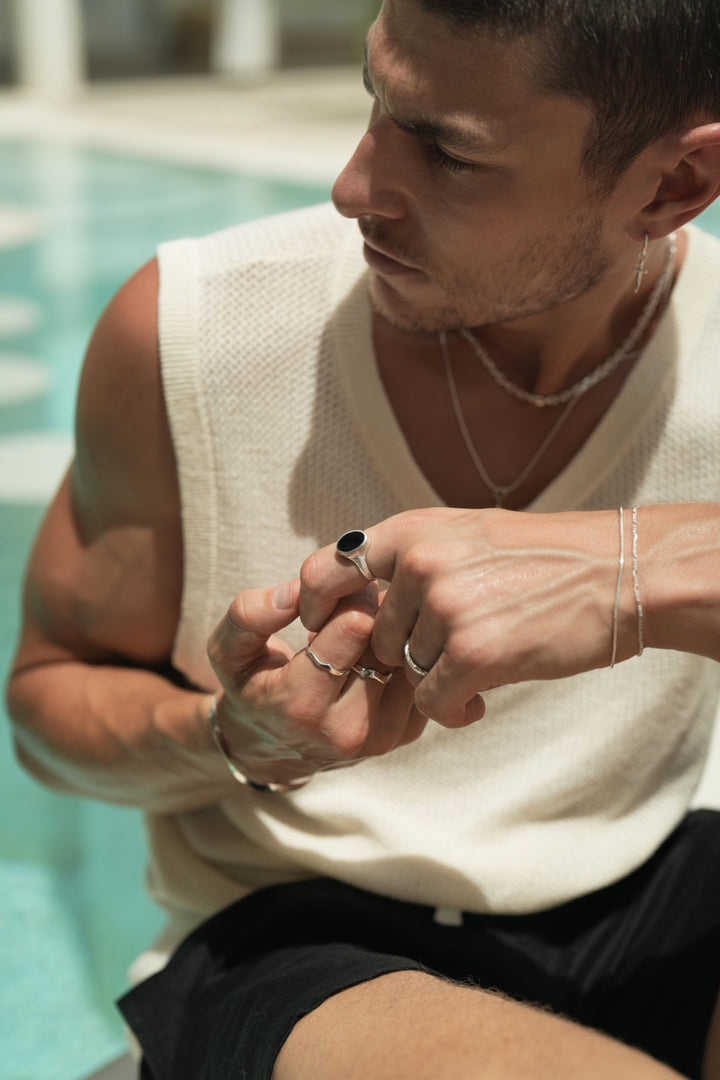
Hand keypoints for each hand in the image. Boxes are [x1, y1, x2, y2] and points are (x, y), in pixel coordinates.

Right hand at [206, 578, 426, 784]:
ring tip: (364, 626)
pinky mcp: (405, 735)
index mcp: (300, 706)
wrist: (272, 744)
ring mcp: (381, 738)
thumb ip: (250, 615)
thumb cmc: (252, 683)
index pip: (355, 626)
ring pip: (409, 656)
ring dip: (393, 631)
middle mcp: (346, 731)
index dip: (348, 596)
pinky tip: (377, 651)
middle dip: (373, 610)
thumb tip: (297, 590)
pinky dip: (404, 654)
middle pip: (387, 640)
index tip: (334, 595)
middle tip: (355, 601)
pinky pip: (419, 675)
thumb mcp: (228, 649)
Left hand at [299, 507, 626, 723]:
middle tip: (452, 651)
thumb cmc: (548, 558)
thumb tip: (362, 597)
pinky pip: (432, 702)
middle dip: (407, 653)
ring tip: (483, 662)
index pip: (327, 568)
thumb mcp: (469, 533)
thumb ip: (413, 557)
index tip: (322, 626)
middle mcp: (420, 562)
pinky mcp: (471, 651)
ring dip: (438, 678)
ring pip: (407, 670)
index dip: (317, 604)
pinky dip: (454, 708)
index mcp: (414, 529)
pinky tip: (483, 696)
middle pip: (377, 635)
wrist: (619, 574)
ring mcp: (444, 606)